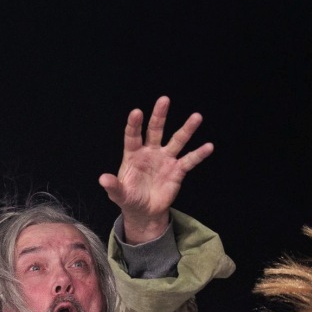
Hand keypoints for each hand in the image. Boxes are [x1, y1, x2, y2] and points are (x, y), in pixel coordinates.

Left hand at [98, 96, 213, 244]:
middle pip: (155, 130)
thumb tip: (102, 179)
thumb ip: (113, 186)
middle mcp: (150, 152)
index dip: (134, 125)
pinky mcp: (177, 170)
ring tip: (197, 117)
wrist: (145, 211)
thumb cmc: (130, 198)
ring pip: (177, 140)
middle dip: (159, 115)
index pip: (133, 136)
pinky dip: (199, 154)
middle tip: (164, 100)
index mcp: (133, 155)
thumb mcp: (119, 195)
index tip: (136, 112)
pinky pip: (189, 160)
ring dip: (187, 129)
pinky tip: (208, 146)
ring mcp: (165, 159)